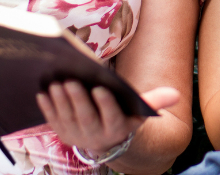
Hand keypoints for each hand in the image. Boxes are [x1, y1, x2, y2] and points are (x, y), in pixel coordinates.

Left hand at [37, 81, 178, 154]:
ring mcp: (76, 135)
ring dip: (60, 101)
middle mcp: (96, 135)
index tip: (101, 88)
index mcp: (116, 128)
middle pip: (85, 117)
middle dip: (77, 99)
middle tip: (71, 81)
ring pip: (66, 118)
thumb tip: (175, 94)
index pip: (111, 116)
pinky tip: (43, 92)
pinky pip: (52, 120)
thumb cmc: (123, 116)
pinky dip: (47, 107)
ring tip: (56, 82)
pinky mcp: (61, 133)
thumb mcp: (139, 112)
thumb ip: (154, 101)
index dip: (105, 103)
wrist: (105, 139)